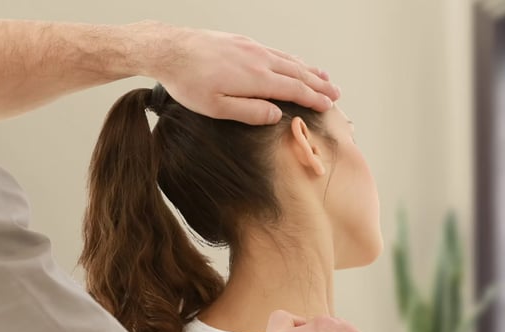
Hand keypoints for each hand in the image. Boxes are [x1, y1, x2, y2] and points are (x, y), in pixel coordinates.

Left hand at [151, 24, 340, 124]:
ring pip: (289, 60)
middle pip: (298, 73)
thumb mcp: (216, 107)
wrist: (169, 49)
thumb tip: (277, 115)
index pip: (294, 90)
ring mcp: (252, 48)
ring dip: (310, 71)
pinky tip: (295, 63)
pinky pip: (276, 52)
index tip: (328, 106)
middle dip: (319, 85)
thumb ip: (250, 112)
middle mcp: (259, 59)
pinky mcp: (243, 42)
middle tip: (336, 94)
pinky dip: (292, 60)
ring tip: (325, 78)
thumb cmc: (188, 83)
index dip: (314, 99)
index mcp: (256, 78)